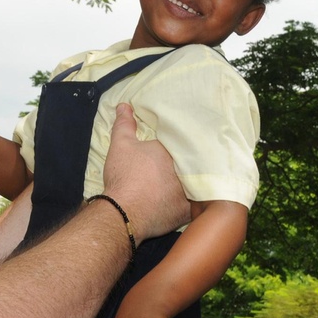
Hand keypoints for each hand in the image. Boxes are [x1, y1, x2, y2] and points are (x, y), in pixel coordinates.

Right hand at [102, 104, 190, 242]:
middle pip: (193, 162)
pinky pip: (194, 206)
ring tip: (187, 182)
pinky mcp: (187, 211)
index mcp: (174, 149)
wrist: (124, 212)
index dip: (178, 145)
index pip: (182, 143)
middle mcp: (186, 169)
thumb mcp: (121, 145)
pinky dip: (189, 204)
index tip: (174, 148)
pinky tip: (184, 202)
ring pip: (196, 183)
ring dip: (192, 183)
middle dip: (190, 162)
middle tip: (182, 165)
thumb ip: (124, 124)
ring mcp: (189, 191)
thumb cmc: (124, 176)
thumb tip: (124, 105)